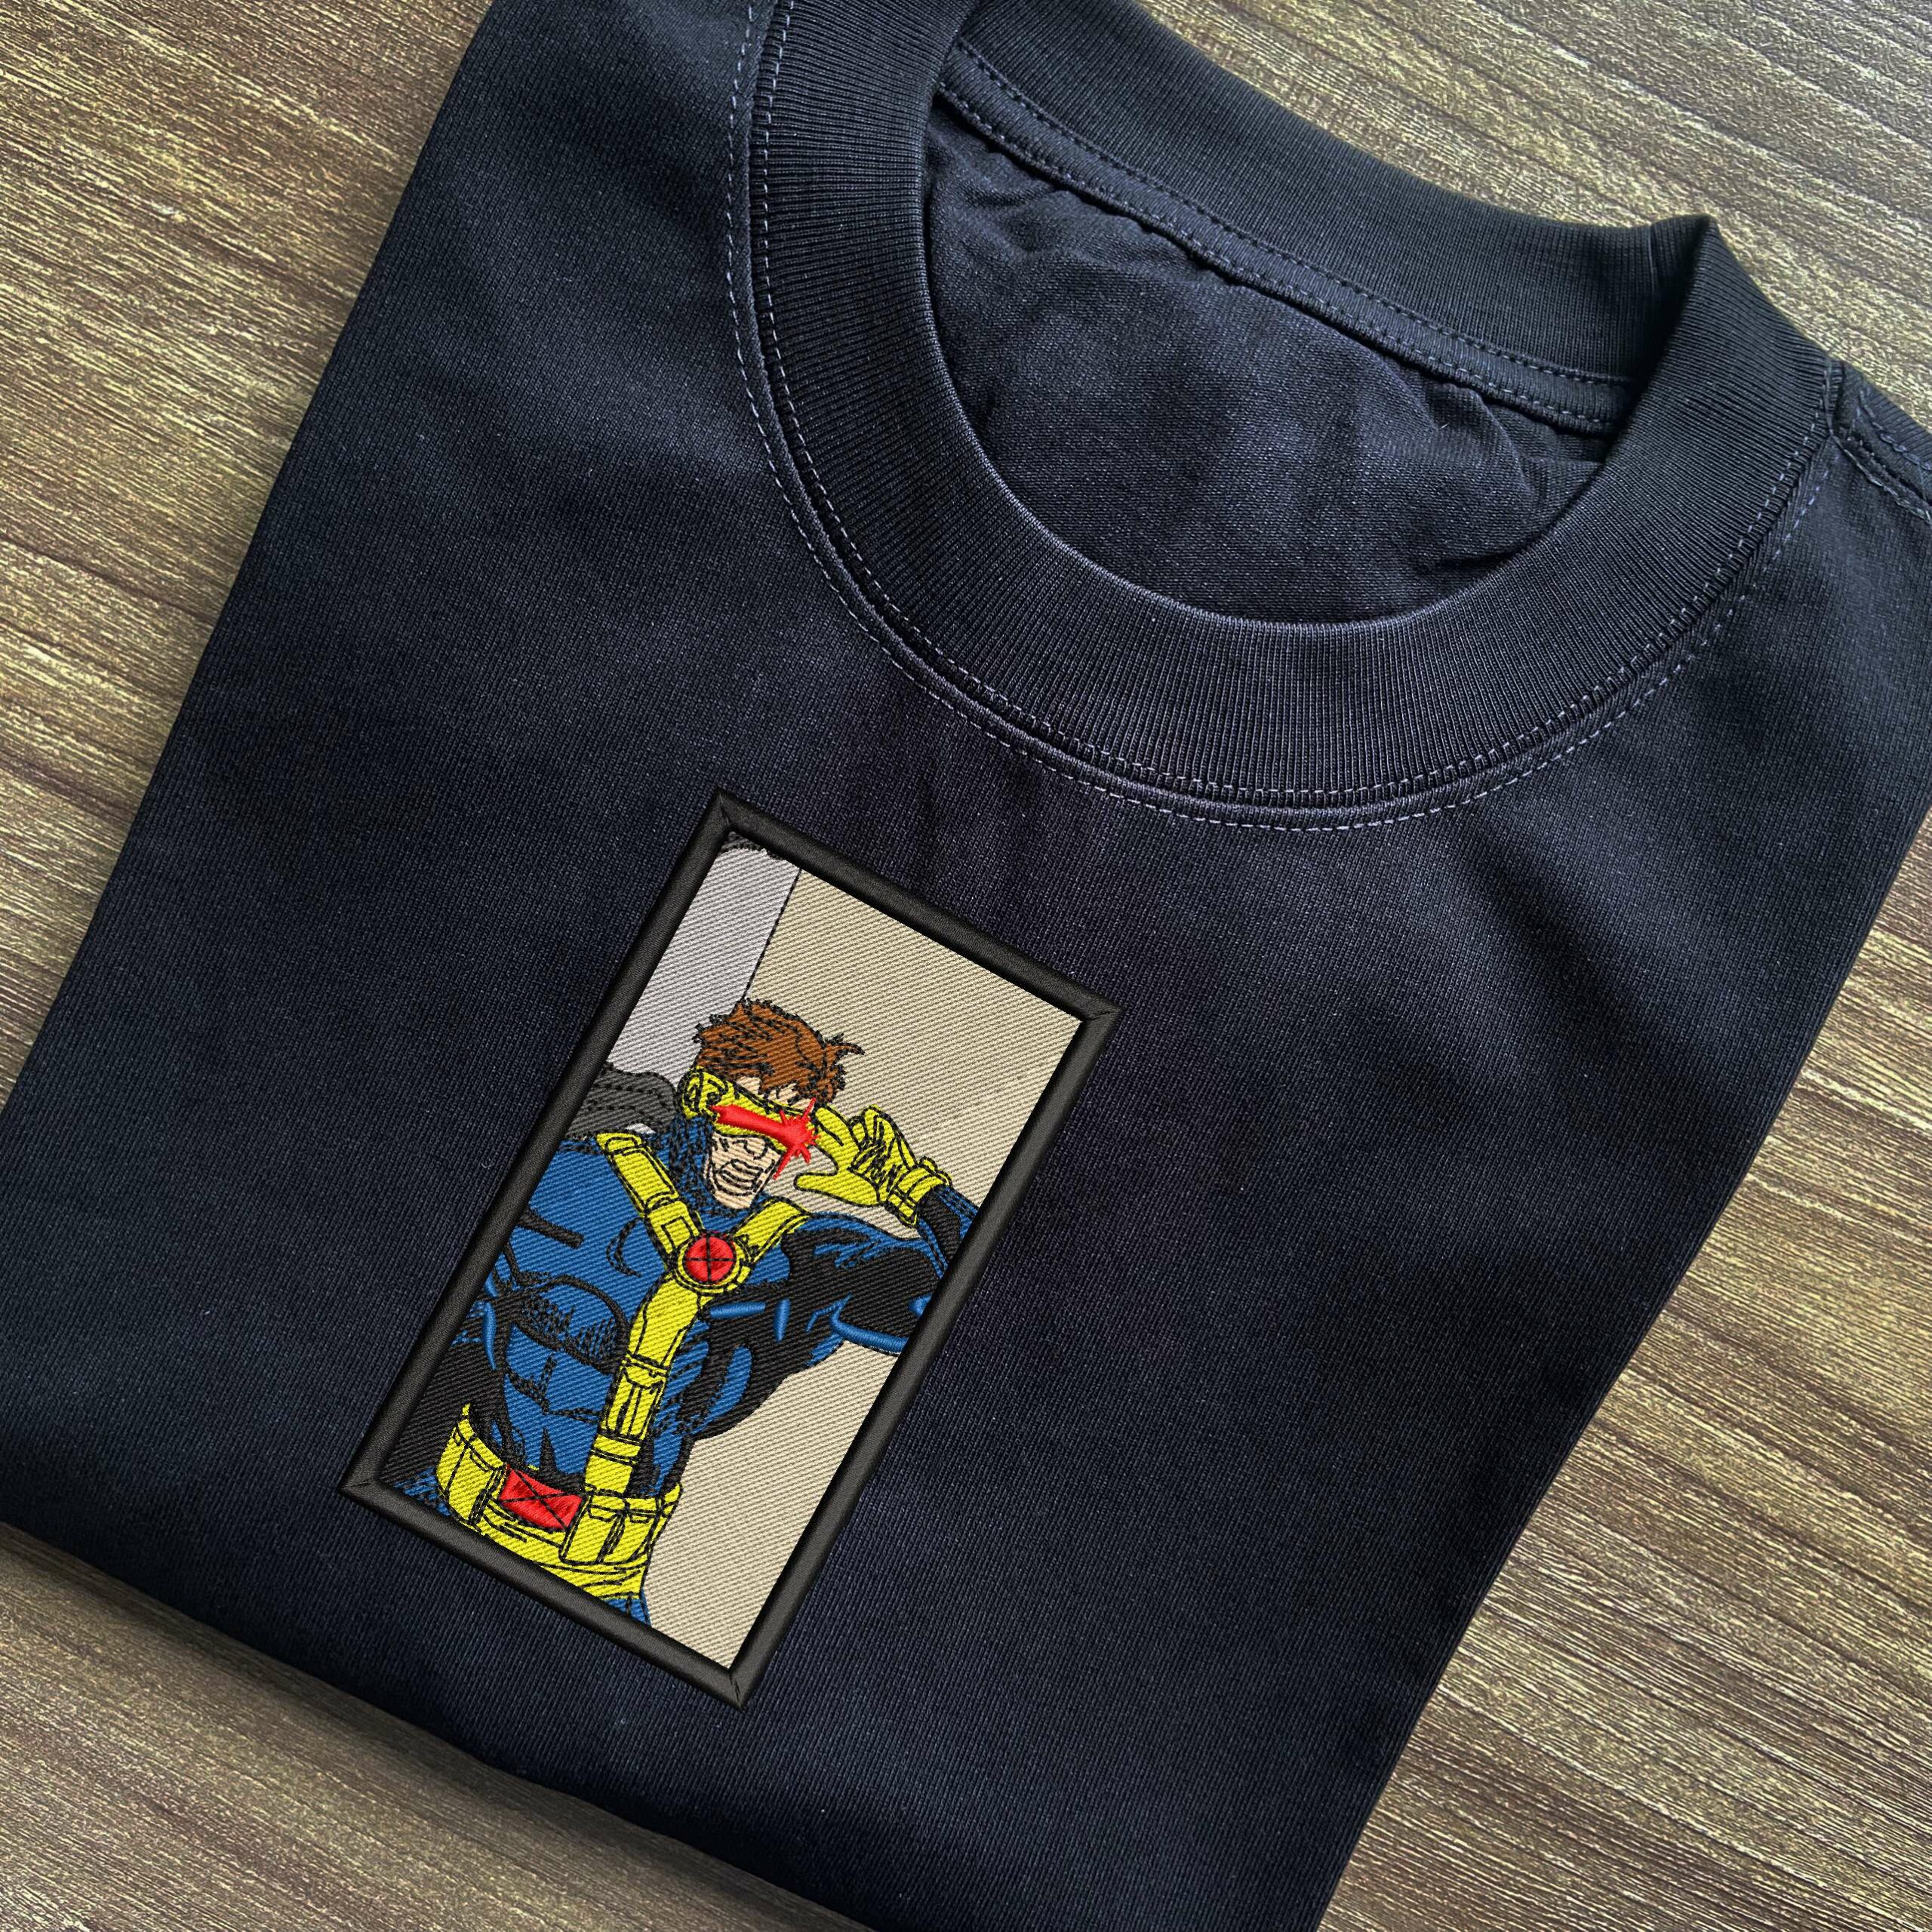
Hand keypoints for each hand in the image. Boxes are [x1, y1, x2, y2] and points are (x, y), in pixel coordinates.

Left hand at [793, 1104, 947, 1223]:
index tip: (808, 1130)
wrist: (898, 1188)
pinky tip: (875, 1136)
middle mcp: (853, 1143)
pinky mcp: (882, 1127)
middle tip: (821, 1114)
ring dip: (856, 1130)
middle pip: (836, 1125)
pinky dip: (870, 1121)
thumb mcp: (841, 1186)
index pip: (825, 1140)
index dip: (816, 1134)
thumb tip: (795, 1181)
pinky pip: (870, 1115)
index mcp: (843, 1155)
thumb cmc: (871, 1190)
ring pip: (854, 1121)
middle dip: (828, 1119)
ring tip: (865, 1146)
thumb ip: (819, 1182)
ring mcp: (868, 1135)